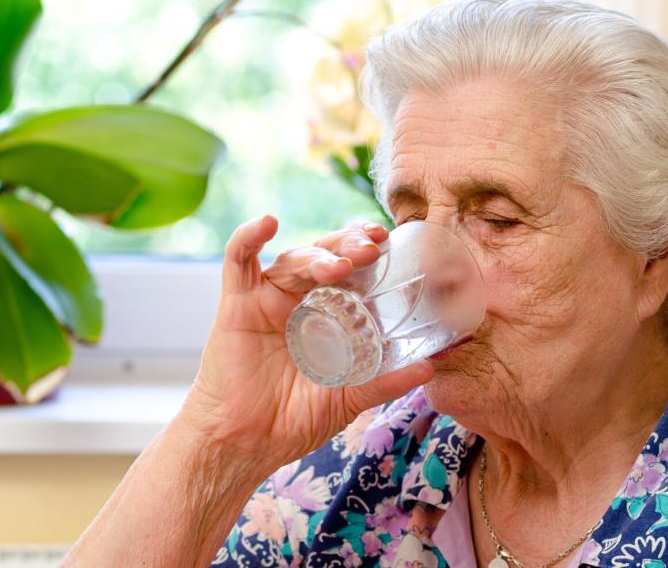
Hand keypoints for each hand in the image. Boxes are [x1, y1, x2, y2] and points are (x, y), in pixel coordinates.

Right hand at [182, 215, 433, 468]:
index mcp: (324, 314)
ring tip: (342, 265)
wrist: (246, 445)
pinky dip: (248, 237)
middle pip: (324, 256)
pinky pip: (238, 262)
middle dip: (349, 245)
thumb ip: (385, 382)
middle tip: (372, 248)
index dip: (367, 251)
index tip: (390, 242)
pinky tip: (267, 222)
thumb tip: (431, 367)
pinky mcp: (237, 306)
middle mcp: (296, 300)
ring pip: (293, 259)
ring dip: (319, 255)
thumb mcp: (348, 399)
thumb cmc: (292, 422)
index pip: (348, 270)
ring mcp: (266, 300)